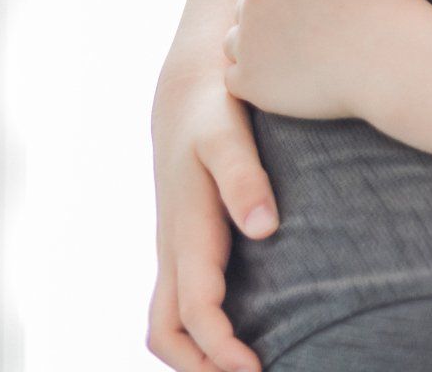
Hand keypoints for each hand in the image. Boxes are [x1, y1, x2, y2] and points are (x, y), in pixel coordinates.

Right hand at [145, 59, 279, 371]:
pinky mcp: (185, 242)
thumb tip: (265, 228)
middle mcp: (173, 248)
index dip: (219, 348)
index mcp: (186, 231)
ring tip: (244, 369)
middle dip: (199, 367)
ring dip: (195, 355)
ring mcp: (175, 248)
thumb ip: (245, 179)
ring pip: (167, 321)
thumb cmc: (213, 109)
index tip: (253, 370)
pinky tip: (240, 332)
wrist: (190, 89)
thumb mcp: (228, 134)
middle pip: (166, 332)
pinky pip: (180, 302)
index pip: (194, 311)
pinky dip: (198, 331)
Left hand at [221, 0, 426, 119]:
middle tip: (307, 33)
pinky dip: (254, 80)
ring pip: (236, 42)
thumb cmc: (384, 0)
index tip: (312, 4)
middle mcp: (252, 2)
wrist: (391, 59)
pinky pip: (235, 80)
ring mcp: (248, 44)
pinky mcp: (251, 83)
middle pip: (249, 6)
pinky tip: (282, 82)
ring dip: (257, 47)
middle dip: (271, 16)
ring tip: (294, 58)